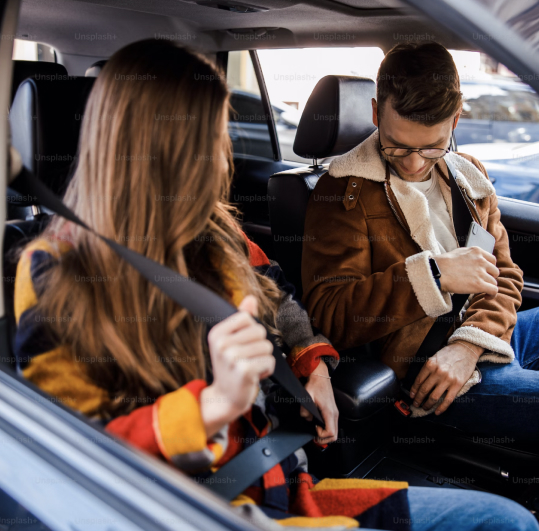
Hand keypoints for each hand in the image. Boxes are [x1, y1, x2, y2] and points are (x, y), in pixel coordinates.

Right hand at [201, 295, 274, 437]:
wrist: (225, 397)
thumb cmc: (231, 366)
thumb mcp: (231, 340)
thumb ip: (242, 319)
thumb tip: (251, 298)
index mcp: (217, 333)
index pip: (247, 317)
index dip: (251, 331)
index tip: (242, 345)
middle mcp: (222, 344)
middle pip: (260, 331)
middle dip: (260, 346)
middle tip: (246, 359)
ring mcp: (232, 357)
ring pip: (267, 347)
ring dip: (263, 359)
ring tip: (250, 367)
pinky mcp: (245, 370)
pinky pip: (270, 361)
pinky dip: (267, 370)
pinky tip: (254, 376)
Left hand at [300, 360, 338, 443]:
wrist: (320, 376)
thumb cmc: (314, 385)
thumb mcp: (306, 397)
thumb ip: (305, 410)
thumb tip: (306, 419)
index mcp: (329, 412)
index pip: (330, 432)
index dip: (321, 435)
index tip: (314, 428)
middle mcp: (334, 414)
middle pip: (334, 435)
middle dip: (324, 439)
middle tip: (314, 436)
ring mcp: (335, 413)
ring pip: (335, 431)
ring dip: (326, 434)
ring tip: (316, 430)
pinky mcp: (333, 411)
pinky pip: (333, 425)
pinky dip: (327, 429)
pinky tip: (319, 424)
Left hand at [410, 341, 482, 414]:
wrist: (465, 349)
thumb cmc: (449, 353)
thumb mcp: (434, 357)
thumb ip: (427, 369)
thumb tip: (420, 383)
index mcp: (430, 364)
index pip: (418, 381)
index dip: (414, 390)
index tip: (412, 395)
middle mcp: (437, 372)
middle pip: (424, 390)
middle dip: (418, 399)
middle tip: (416, 404)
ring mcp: (447, 379)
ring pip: (434, 397)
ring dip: (428, 404)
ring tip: (425, 408)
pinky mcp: (457, 385)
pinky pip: (447, 400)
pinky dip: (441, 408)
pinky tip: (437, 412)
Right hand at [436, 246, 498, 299]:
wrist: (436, 271)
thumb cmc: (442, 263)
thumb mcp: (459, 252)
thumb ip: (470, 256)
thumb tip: (472, 261)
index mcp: (476, 251)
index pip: (492, 260)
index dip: (489, 268)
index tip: (486, 273)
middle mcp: (481, 261)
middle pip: (494, 271)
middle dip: (489, 277)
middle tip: (483, 283)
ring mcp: (481, 273)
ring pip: (494, 281)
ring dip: (489, 287)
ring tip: (483, 291)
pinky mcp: (479, 284)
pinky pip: (494, 290)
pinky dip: (492, 294)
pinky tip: (487, 296)